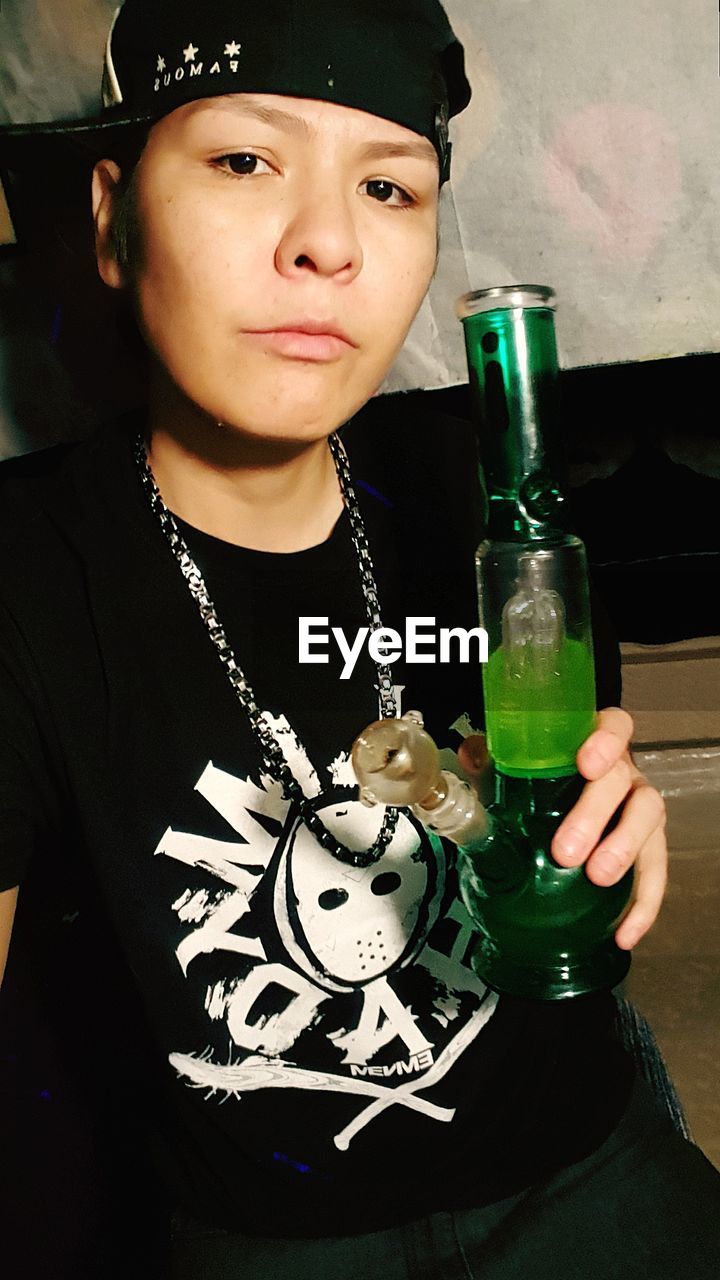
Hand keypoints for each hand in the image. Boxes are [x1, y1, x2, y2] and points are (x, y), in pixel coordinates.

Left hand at [458, 708, 667, 950]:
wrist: (562, 822)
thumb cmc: (542, 788)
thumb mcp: (512, 773)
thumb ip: (491, 761)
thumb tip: (470, 756)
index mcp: (594, 747)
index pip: (613, 726)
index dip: (606, 740)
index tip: (586, 763)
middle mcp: (624, 774)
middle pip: (624, 782)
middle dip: (596, 814)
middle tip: (566, 849)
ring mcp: (639, 811)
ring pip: (648, 820)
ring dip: (624, 850)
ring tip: (598, 878)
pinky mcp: (649, 852)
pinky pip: (654, 876)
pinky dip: (643, 906)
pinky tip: (625, 933)